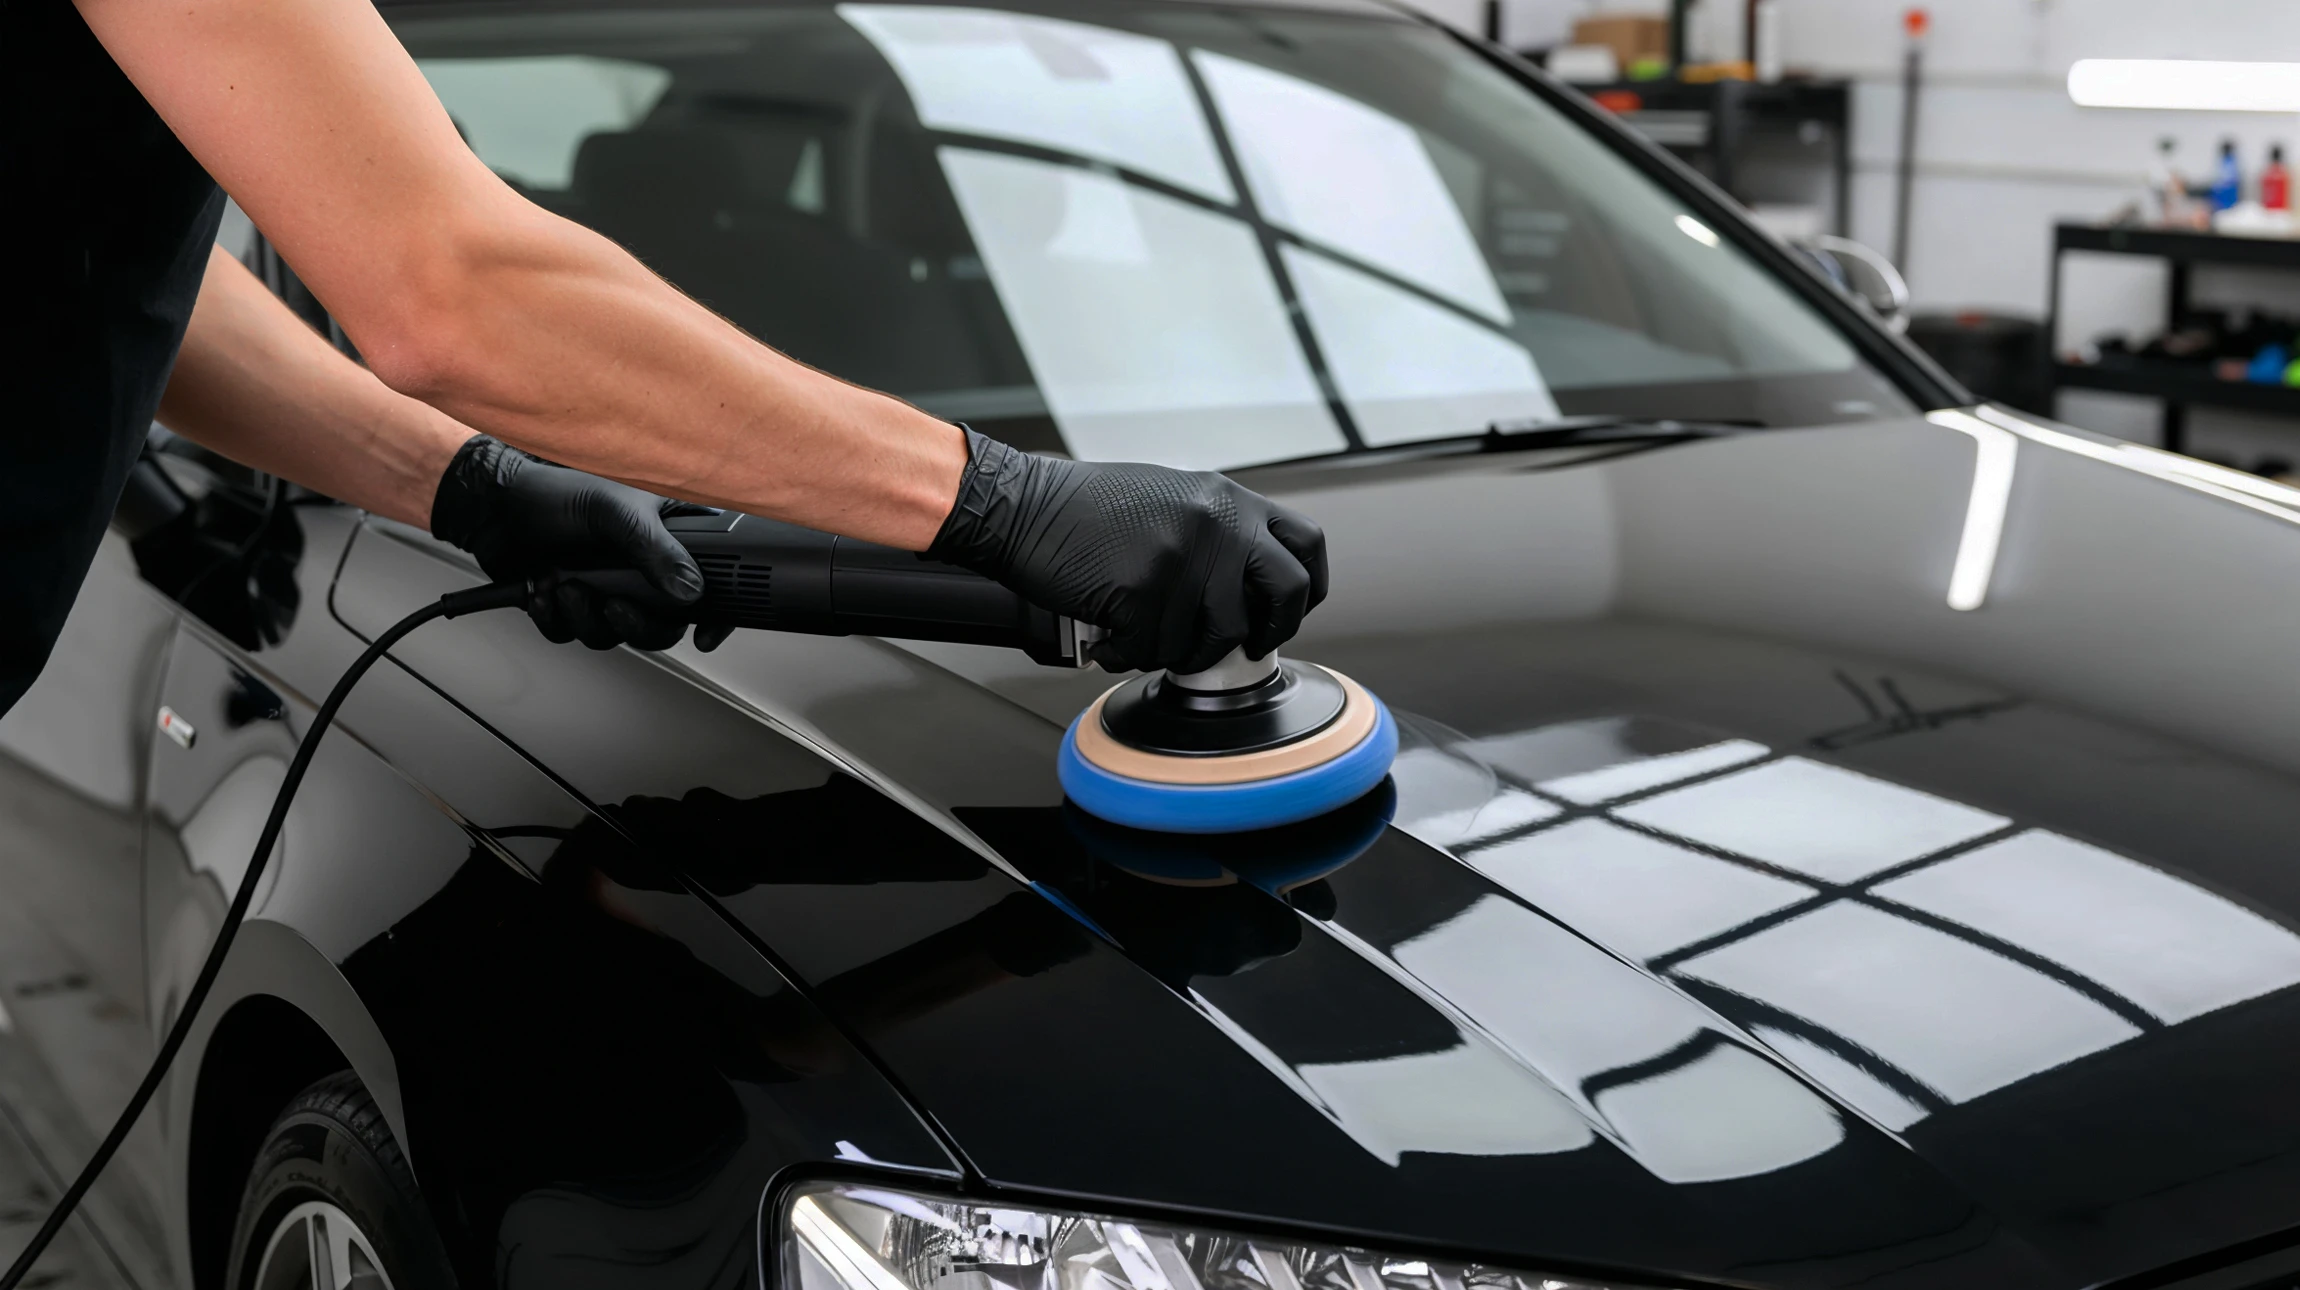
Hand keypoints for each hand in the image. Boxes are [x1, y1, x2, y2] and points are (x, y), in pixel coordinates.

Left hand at [429, 435, 702, 648]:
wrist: (494, 508)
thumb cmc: (555, 493)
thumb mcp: (615, 512)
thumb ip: (656, 550)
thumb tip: (689, 590)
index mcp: (667, 539)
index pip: (709, 583)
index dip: (713, 615)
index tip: (705, 635)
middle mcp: (641, 570)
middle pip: (662, 625)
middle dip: (634, 625)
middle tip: (613, 606)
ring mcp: (607, 590)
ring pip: (615, 635)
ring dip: (586, 618)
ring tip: (565, 585)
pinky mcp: (573, 606)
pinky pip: (574, 635)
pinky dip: (556, 619)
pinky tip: (544, 591)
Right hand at [926, 428, 1326, 673]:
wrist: (1021, 504)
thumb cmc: (1084, 506)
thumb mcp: (1173, 498)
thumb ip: (1219, 533)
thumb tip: (1247, 587)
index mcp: (1228, 500)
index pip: (1306, 546)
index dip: (1304, 591)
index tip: (1287, 611)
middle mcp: (1217, 524)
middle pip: (1284, 595)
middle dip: (1264, 633)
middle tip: (1237, 648)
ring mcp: (1184, 558)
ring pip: (1212, 639)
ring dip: (1176, 649)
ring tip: (1141, 632)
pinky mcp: (1144, 591)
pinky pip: (1154, 650)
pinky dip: (1127, 654)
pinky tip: (1109, 635)